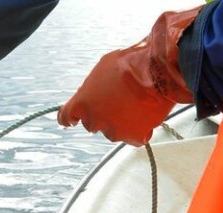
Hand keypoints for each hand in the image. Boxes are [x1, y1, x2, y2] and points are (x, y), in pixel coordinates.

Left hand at [58, 9, 200, 145]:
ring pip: (115, 130)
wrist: (156, 71)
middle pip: (93, 123)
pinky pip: (134, 135)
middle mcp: (94, 120)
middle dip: (103, 115)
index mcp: (82, 103)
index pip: (66, 117)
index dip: (69, 118)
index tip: (71, 121)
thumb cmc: (129, 64)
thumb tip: (95, 93)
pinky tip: (146, 112)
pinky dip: (139, 127)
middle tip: (118, 100)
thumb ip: (93, 87)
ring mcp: (113, 131)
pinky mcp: (132, 137)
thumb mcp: (102, 69)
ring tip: (136, 101)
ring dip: (122, 120)